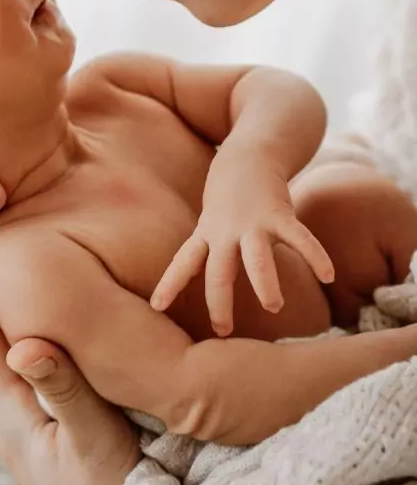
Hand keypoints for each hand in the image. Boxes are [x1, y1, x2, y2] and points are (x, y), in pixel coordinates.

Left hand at [151, 153, 334, 335]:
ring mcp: (254, 223)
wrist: (248, 154)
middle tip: (222, 329)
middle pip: (219, 270)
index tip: (156, 307)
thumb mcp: (210, 224)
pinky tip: (328, 276)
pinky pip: (300, 238)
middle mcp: (227, 232)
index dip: (170, 285)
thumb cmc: (228, 198)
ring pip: (256, 257)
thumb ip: (209, 253)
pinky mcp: (280, 214)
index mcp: (207, 235)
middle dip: (219, 301)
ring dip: (263, 282)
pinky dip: (315, 256)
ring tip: (272, 306)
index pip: (183, 262)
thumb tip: (209, 293)